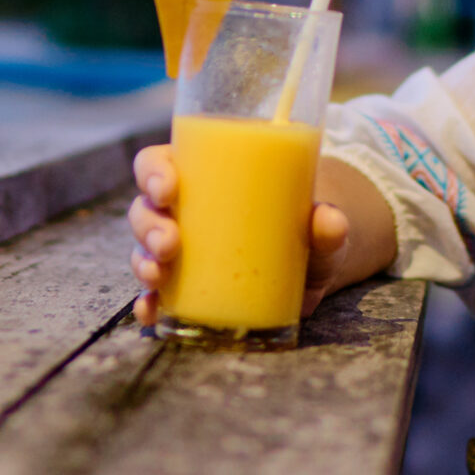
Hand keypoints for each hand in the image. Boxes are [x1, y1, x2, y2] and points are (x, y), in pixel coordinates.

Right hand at [127, 144, 354, 324]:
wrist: (310, 266)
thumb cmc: (305, 227)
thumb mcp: (318, 222)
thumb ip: (327, 224)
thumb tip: (330, 220)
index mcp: (203, 176)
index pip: (158, 162)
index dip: (153, 172)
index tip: (169, 187)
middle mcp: (183, 212)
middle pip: (146, 209)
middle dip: (150, 226)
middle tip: (170, 243)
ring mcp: (180, 253)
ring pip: (144, 250)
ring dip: (144, 263)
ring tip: (159, 277)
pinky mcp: (186, 290)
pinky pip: (155, 296)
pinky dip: (148, 305)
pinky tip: (151, 312)